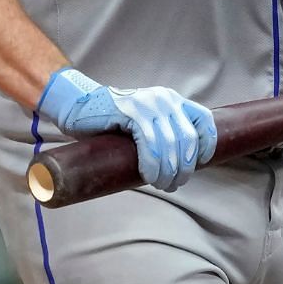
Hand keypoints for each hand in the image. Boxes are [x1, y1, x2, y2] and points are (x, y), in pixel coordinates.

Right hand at [37, 68, 217, 191]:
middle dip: (185, 166)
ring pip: (170, 143)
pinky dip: (152, 163)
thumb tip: (179, 164)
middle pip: (188, 138)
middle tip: (175, 184)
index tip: (200, 164)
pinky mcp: (130, 111)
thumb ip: (161, 133)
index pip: (204, 120)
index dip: (207, 144)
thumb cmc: (110, 122)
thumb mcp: (144, 123)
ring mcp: (148, 104)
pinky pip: (150, 142)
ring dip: (169, 170)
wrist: (75, 104)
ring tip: (163, 184)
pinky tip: (149, 176)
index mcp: (172, 100)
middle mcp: (165, 99)